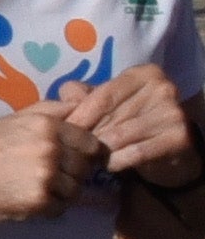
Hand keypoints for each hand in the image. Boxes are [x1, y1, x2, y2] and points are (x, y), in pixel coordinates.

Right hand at [0, 108, 109, 223]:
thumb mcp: (17, 118)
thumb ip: (53, 112)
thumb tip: (86, 108)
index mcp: (48, 124)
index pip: (92, 143)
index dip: (86, 153)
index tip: (74, 159)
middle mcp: (52, 148)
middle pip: (86, 168)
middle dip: (73, 173)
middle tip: (51, 176)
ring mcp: (47, 176)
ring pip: (76, 190)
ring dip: (61, 192)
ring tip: (37, 188)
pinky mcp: (39, 201)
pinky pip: (60, 208)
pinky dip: (48, 207)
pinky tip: (28, 200)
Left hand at [58, 60, 199, 176]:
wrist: (169, 149)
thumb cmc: (130, 120)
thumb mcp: (106, 103)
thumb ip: (81, 95)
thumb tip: (64, 100)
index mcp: (143, 74)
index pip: (103, 96)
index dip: (79, 115)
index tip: (59, 129)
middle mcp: (162, 88)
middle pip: (110, 116)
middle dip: (88, 134)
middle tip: (72, 147)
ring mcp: (173, 113)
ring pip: (119, 136)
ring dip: (99, 150)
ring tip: (88, 155)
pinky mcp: (180, 138)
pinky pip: (135, 153)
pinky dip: (116, 161)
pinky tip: (109, 164)